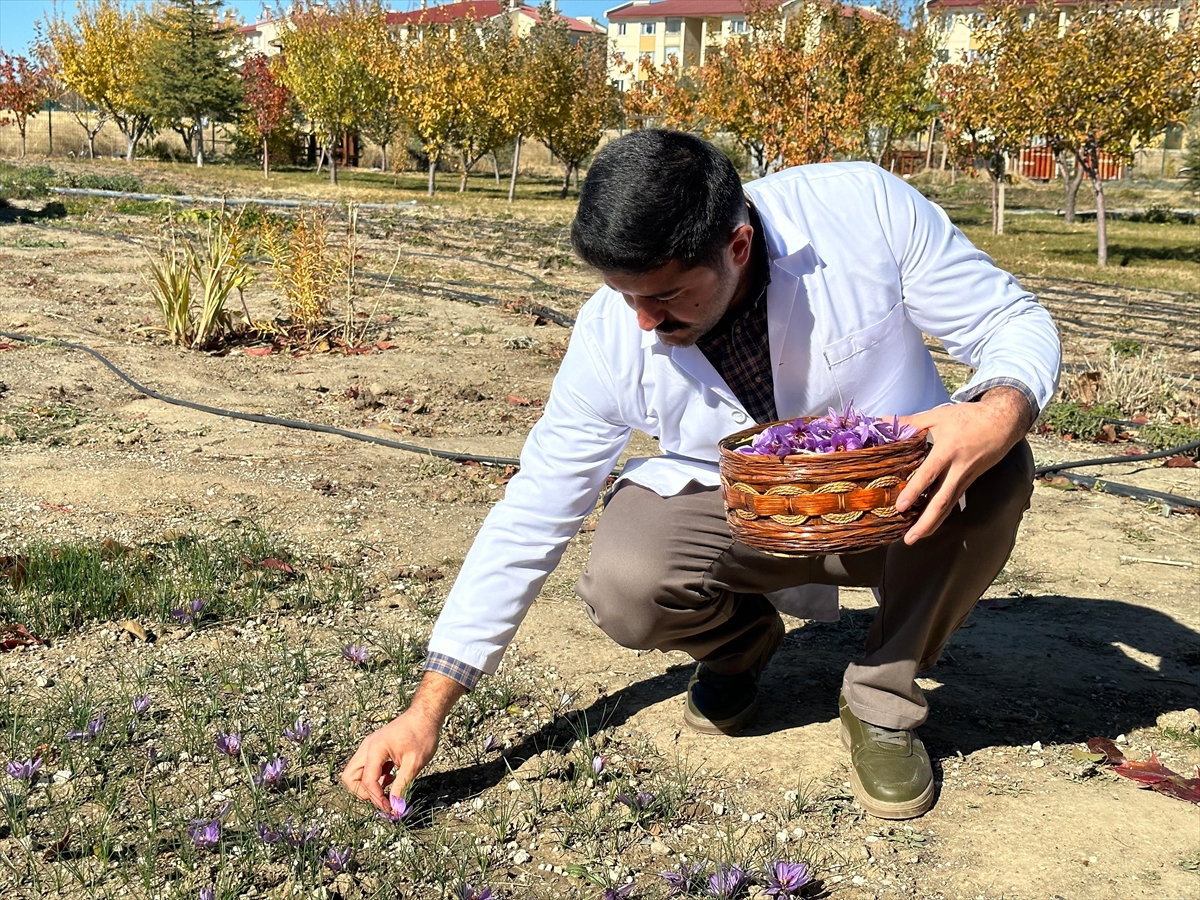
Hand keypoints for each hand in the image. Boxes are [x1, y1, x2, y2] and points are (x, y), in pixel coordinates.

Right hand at [339, 708, 440, 812]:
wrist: (425, 715)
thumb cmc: (422, 734)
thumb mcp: (414, 763)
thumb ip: (402, 785)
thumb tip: (395, 807)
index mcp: (375, 749)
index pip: (367, 781)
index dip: (377, 798)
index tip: (390, 808)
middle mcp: (366, 748)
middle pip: (350, 777)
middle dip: (363, 792)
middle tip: (382, 797)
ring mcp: (368, 747)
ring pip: (355, 773)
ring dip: (368, 785)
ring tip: (389, 785)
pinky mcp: (374, 749)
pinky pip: (365, 768)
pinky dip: (374, 777)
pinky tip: (391, 776)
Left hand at [895, 387, 1031, 544]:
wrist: (1003, 423)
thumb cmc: (969, 417)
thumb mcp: (938, 416)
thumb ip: (910, 422)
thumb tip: (881, 422)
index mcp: (948, 450)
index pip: (929, 474)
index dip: (914, 491)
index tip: (901, 507)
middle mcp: (957, 469)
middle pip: (942, 500)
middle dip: (926, 522)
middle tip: (910, 538)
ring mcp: (965, 478)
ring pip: (948, 505)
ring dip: (932, 524)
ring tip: (914, 538)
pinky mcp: (968, 482)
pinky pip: (952, 501)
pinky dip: (940, 514)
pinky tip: (927, 524)